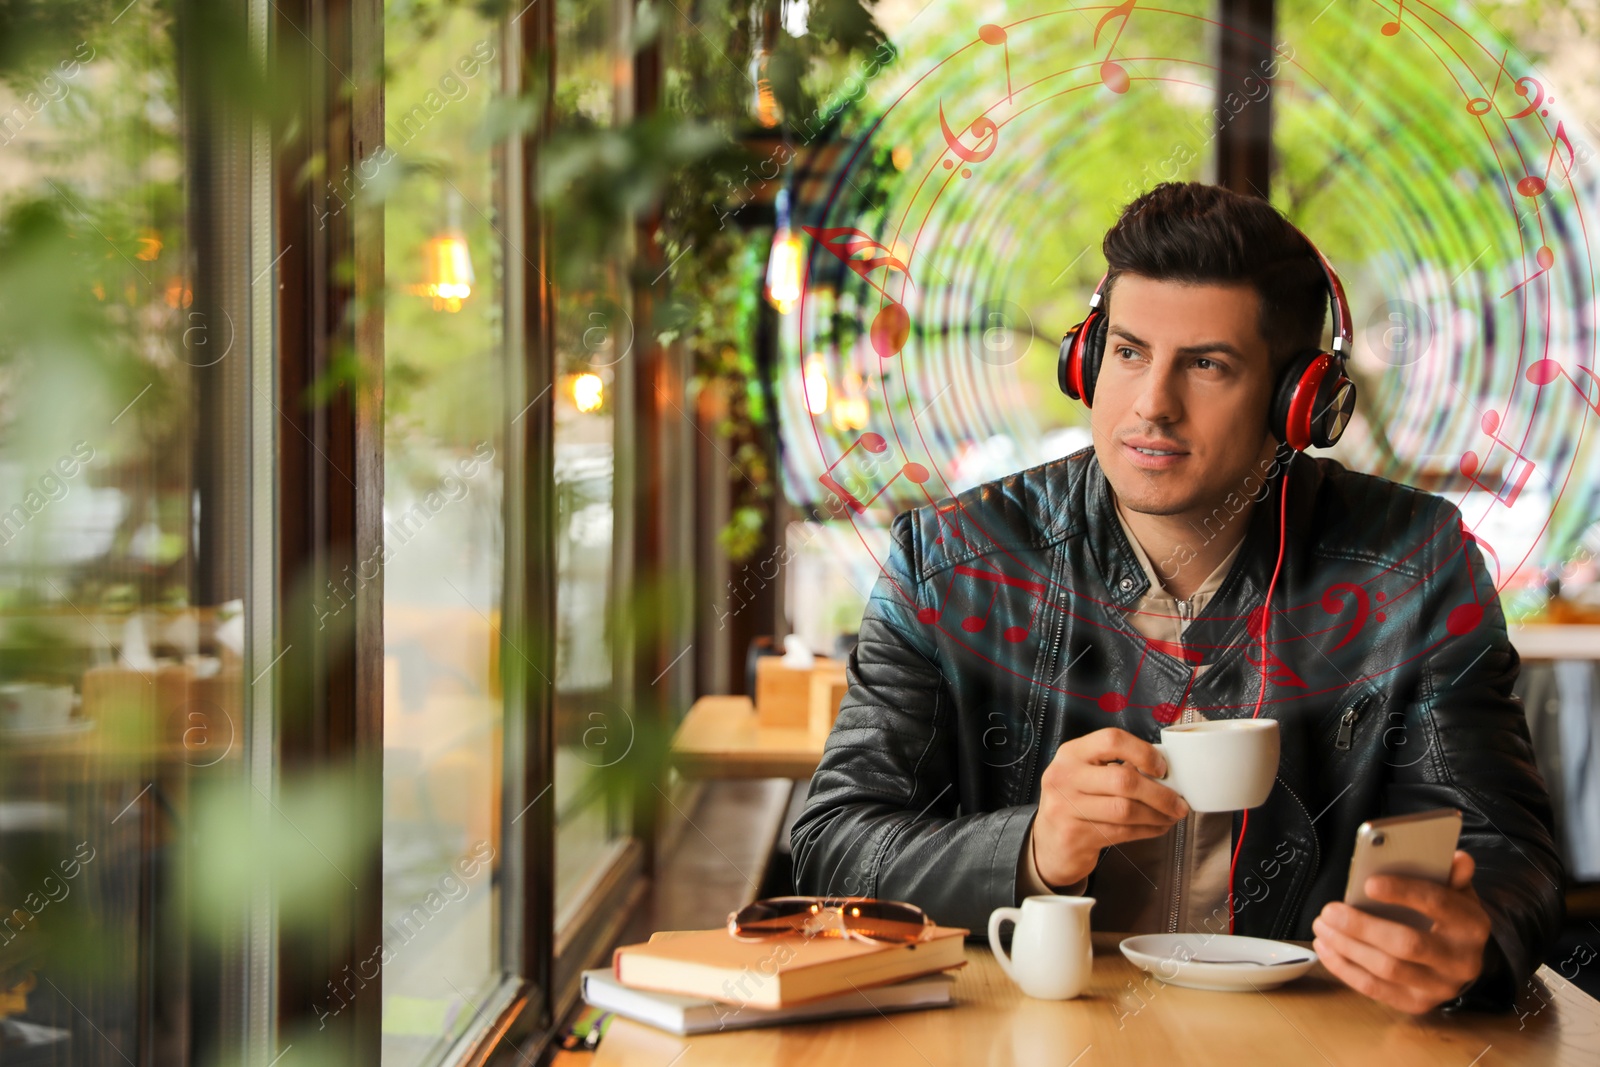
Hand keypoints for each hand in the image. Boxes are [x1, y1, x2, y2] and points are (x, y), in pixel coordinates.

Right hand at [1032, 727, 1189, 886]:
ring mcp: (1066, 807)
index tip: (1162, 768)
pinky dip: (1148, 830)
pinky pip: (1122, 832)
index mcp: (1072, 753)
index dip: (1143, 752)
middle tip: (1179, 802)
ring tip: (1172, 815)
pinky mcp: (1075, 835)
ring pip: (1126, 810)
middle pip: (1124, 780)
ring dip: (1157, 814)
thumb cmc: (1077, 801)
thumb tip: (1168, 763)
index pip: (1111, 740)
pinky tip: (1158, 827)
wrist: (1050, 842)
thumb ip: (1118, 763)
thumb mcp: (1087, 774)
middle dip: (1160, 793)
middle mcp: (1065, 776)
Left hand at [1312, 849, 1492, 1013]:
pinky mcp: (1417, 1004)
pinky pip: (1375, 989)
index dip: (1403, 892)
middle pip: (1408, 944)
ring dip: (1347, 947)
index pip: (1439, 904)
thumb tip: (1458, 859)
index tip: (1368, 883)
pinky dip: (1344, 968)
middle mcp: (1461, 961)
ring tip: (1322, 926)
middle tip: (1329, 910)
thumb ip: (1451, 875)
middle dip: (1362, 926)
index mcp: (1472, 925)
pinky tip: (1325, 948)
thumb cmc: (1449, 919)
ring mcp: (1440, 987)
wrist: (1460, 961)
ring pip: (1387, 969)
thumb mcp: (1456, 892)